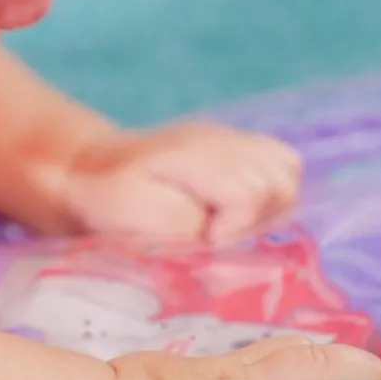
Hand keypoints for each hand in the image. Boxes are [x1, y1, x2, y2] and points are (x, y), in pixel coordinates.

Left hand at [54, 122, 302, 244]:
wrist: (92, 168)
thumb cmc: (108, 199)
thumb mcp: (132, 215)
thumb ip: (182, 225)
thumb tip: (222, 235)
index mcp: (191, 155)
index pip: (249, 192)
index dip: (235, 227)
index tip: (206, 240)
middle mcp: (220, 140)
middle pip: (280, 182)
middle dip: (255, 220)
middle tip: (217, 235)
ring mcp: (232, 139)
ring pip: (288, 172)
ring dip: (270, 206)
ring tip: (232, 225)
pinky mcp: (238, 146)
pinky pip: (283, 163)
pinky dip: (274, 190)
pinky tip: (242, 210)